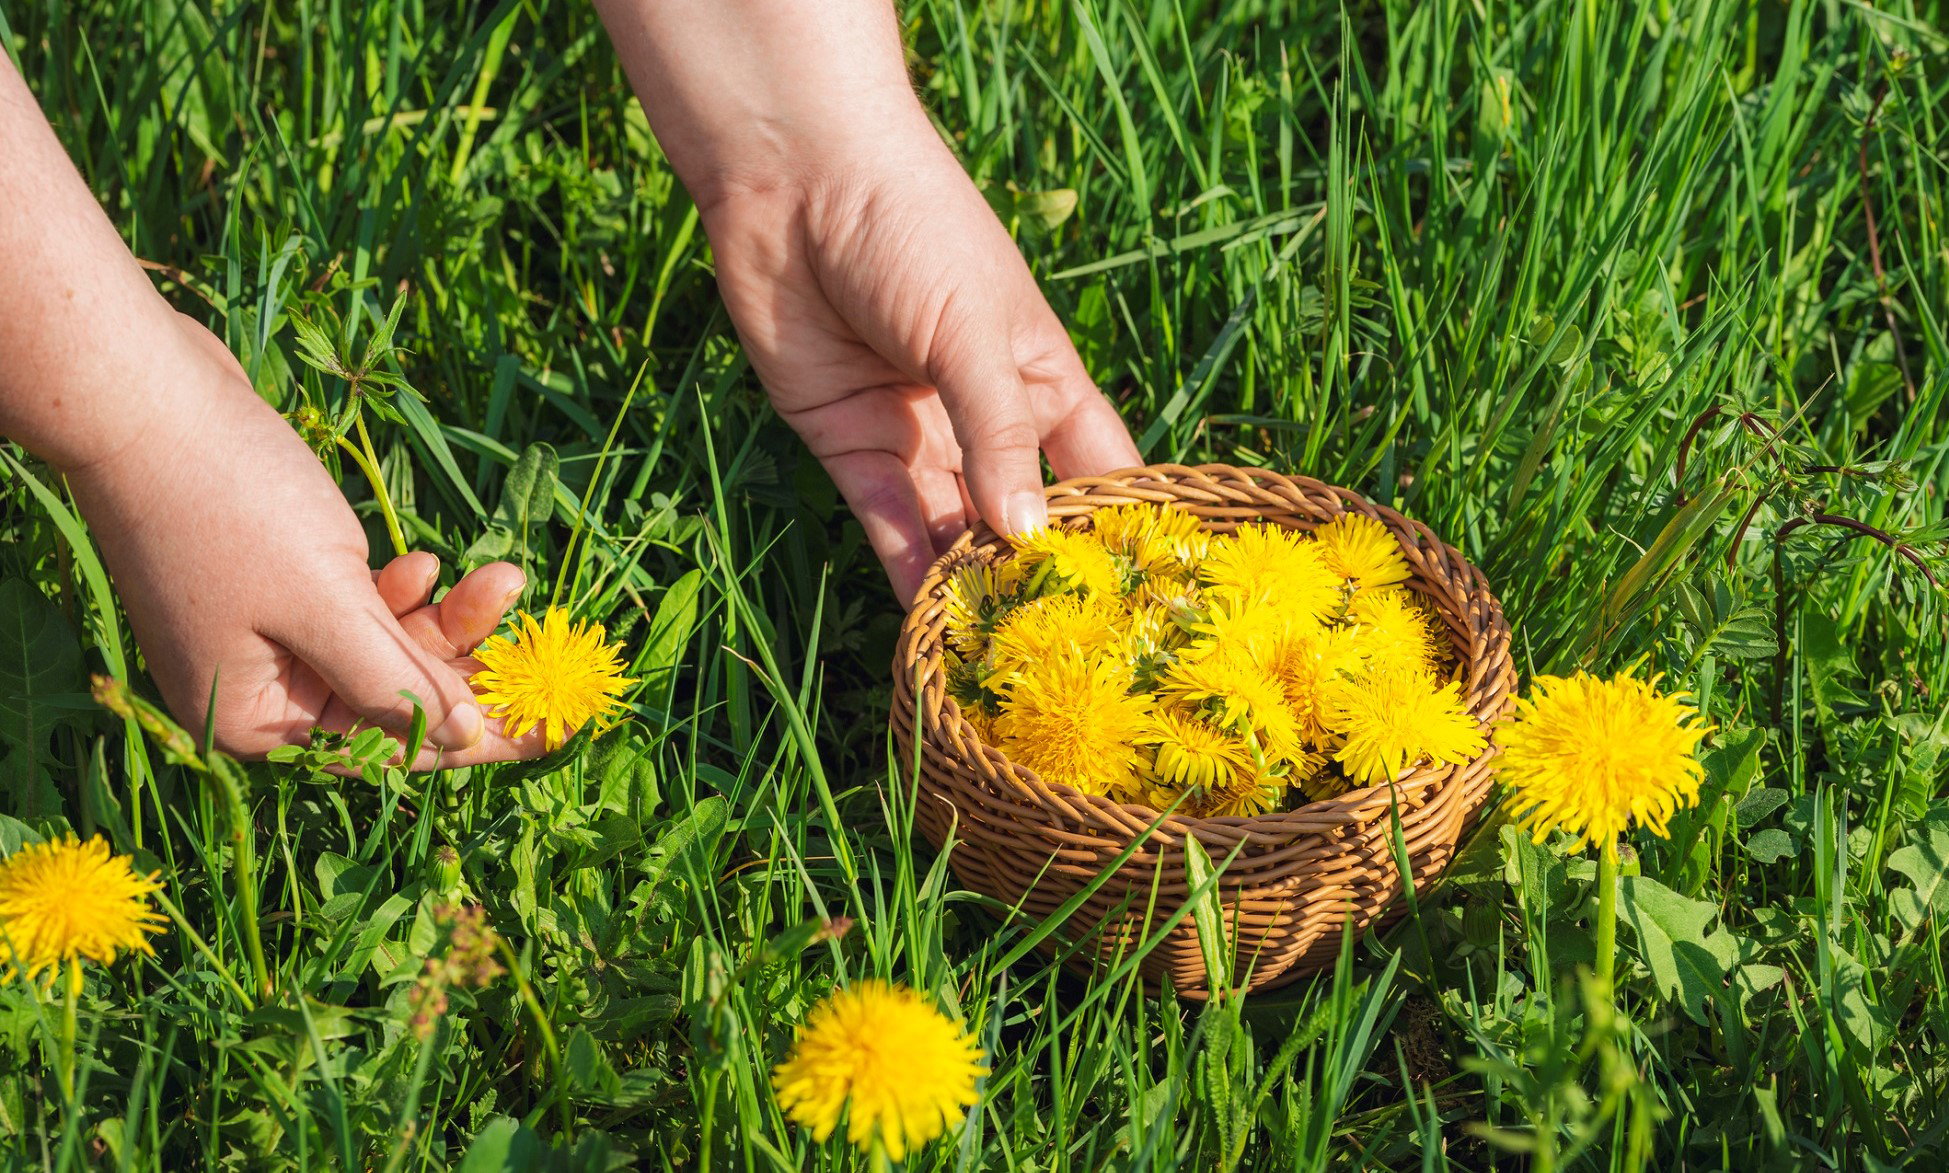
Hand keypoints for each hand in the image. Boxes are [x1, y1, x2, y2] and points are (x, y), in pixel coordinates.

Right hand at [63, 316, 546, 767]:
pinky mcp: (278, 584)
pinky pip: (360, 606)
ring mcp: (267, 636)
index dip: (478, 739)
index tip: (555, 732)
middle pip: (394, 698)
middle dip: (470, 663)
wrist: (148, 396)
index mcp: (257, 721)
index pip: (390, 749)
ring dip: (448, 615)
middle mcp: (260, 692)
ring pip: (386, 646)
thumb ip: (394, 680)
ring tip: (504, 575)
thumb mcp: (325, 604)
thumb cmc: (229, 502)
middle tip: (545, 644)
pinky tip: (431, 561)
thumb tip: (462, 741)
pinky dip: (401, 588)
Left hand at [593, 0, 1141, 602]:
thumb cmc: (913, 230)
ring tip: (994, 654)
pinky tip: (926, 621)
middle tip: (1061, 651)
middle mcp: (984, 417)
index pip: (1097, 468)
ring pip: (953, 529)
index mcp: (1041, 378)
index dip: (1117, 527)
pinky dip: (904, 569)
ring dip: (968, 585)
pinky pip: (886, 522)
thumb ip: (1003, 435)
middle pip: (1020, 513)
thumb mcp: (977, 330)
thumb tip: (1031, 538)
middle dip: (1036, 574)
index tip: (1145, 602)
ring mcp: (916, 436)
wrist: (794, 182)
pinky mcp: (849, 447)